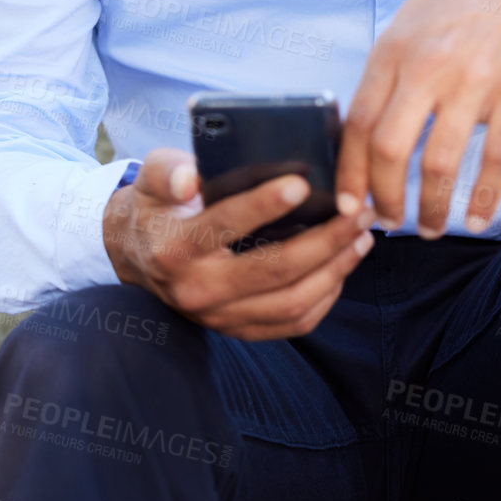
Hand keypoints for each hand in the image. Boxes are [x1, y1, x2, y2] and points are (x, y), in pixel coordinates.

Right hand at [102, 149, 374, 337]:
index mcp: (175, 248)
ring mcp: (220, 316)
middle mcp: (198, 290)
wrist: (138, 256)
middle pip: (274, 269)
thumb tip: (192, 179)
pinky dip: (326, 296)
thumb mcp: (152, 179)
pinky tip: (344, 264)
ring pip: (292, 302)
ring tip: (363, 236)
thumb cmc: (158, 206)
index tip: (302, 184)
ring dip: (336, 269)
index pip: (224, 226)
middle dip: (326, 240)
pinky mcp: (238, 329)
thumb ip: (168, 171)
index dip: (263, 205)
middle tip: (358, 210)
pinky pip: (293, 322)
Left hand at [334, 0, 500, 237]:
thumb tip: (356, 129)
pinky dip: (484, 198)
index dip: (349, 173)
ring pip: (440, 163)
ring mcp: (475, 78)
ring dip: (431, 207)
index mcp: (395, 49)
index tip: (349, 206)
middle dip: (384, 199)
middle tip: (389, 223)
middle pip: (389, 149)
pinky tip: (475, 218)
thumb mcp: (412, 19)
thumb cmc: (469, 0)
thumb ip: (386, 70)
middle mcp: (429, 64)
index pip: (357, 123)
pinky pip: (497, 157)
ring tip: (430, 226)